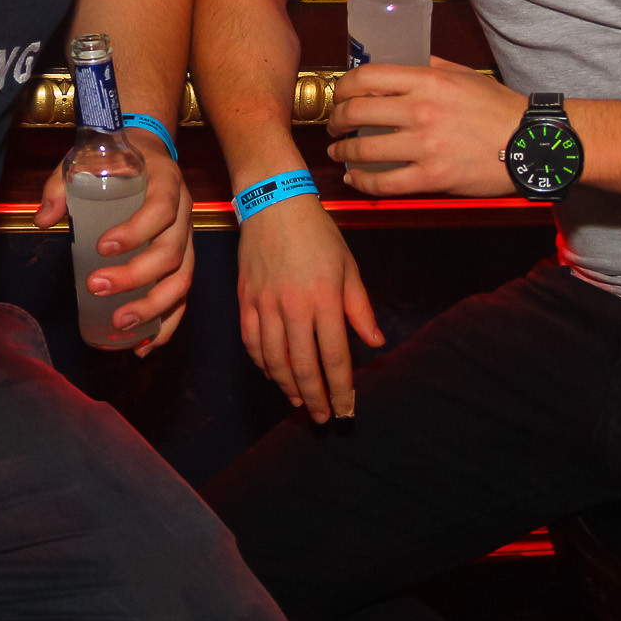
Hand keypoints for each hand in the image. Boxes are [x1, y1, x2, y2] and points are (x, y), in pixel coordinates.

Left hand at [34, 130, 193, 355]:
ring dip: (154, 307)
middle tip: (97, 287)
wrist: (147, 151)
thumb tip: (43, 220)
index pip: (161, 209)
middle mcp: (185, 212)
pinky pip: (184, 296)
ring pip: (183, 279)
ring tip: (120, 323)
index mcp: (166, 182)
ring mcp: (187, 238)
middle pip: (172, 252)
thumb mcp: (87, 160)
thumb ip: (62, 186)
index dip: (137, 231)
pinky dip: (168, 324)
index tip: (101, 247)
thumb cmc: (117, 159)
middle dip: (136, 276)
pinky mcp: (184, 259)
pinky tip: (145, 345)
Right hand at [236, 193, 382, 422]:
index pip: (335, 357)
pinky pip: (251, 342)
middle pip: (302, 366)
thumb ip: (360, 309)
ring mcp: (265, 304)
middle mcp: (293, 307)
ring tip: (299, 401)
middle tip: (323, 417)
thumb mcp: (348, 267)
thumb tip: (375, 343)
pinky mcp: (245, 300)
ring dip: (287, 386)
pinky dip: (262, 363)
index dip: (341, 389)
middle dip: (315, 397)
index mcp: (324, 299)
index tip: (346, 409)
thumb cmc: (318, 234)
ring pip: (273, 360)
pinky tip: (273, 373)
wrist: (274, 202)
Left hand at [327, 57, 526, 198]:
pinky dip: (362, 181)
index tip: (340, 94)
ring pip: (364, 149)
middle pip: (358, 111)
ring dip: (343, 151)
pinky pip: (385, 183)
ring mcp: (425, 146)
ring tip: (338, 151)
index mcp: (427, 81)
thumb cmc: (499, 108)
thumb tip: (402, 61)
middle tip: (335, 124)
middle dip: (337, 119)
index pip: (367, 77)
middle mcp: (421, 111)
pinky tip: (355, 178)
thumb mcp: (464, 74)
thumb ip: (429, 66)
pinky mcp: (432, 177)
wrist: (530, 143)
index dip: (343, 86)